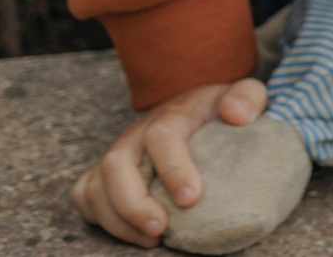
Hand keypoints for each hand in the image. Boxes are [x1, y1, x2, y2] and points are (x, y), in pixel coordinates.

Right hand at [71, 77, 265, 246]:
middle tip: (160, 229)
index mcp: (172, 115)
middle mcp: (137, 133)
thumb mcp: (243, 93)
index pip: (163, 136)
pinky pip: (84, 194)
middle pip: (117, 165)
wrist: (195, 105)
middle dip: (133, 203)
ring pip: (96, 185)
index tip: (191, 198)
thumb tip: (236, 114)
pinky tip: (129, 232)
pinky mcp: (106, 171)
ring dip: (117, 219)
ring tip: (151, 238)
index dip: (173, 168)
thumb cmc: (220, 108)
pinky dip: (98, 216)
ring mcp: (118, 152)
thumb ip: (247, 97)